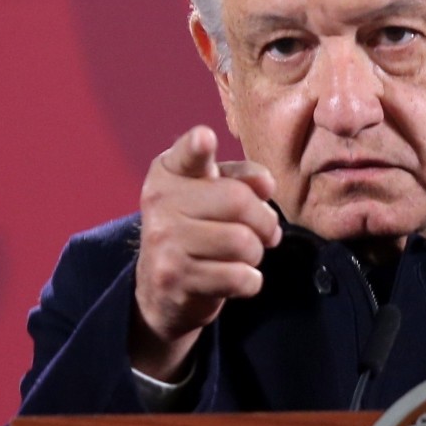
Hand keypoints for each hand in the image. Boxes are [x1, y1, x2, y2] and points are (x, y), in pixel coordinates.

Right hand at [130, 126, 281, 380]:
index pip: (188, 155)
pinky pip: (238, 276)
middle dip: (265, 221)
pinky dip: (250, 281)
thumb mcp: (213, 192)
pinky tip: (236, 277)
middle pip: (239, 201)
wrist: (162, 287)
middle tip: (265, 232)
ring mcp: (163, 241)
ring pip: (243, 242)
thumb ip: (242, 178)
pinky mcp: (174, 279)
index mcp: (169, 172)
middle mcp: (160, 202)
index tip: (205, 138)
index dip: (198, 146)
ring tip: (246, 254)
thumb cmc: (199, 227)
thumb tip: (266, 185)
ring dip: (257, 252)